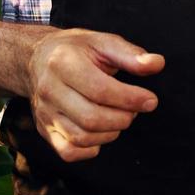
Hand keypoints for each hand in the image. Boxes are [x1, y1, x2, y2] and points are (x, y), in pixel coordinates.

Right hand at [25, 28, 163, 161]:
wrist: (36, 58)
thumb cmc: (75, 50)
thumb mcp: (102, 42)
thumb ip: (130, 54)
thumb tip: (157, 64)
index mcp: (63, 62)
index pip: (100, 89)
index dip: (130, 99)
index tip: (150, 100)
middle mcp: (49, 89)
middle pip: (91, 118)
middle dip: (122, 118)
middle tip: (134, 110)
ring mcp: (45, 112)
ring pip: (81, 137)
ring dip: (111, 133)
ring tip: (119, 117)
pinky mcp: (44, 130)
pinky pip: (68, 152)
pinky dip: (91, 149)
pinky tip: (102, 133)